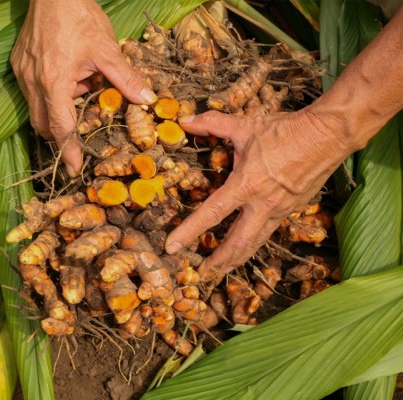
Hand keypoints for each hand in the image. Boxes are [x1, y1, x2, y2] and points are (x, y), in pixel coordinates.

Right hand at [10, 0, 156, 175]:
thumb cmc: (80, 17)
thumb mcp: (108, 50)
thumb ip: (126, 79)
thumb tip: (146, 100)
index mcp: (54, 83)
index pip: (60, 128)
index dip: (68, 151)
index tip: (74, 170)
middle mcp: (33, 82)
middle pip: (44, 124)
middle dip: (61, 135)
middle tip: (81, 135)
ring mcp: (22, 73)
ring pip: (37, 109)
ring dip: (58, 111)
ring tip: (81, 90)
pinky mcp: (19, 65)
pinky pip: (33, 92)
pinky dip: (51, 95)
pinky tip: (68, 78)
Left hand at [165, 108, 351, 279]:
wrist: (328, 135)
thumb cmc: (286, 130)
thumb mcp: (245, 126)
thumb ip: (212, 124)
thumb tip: (185, 120)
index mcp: (246, 185)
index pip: (211, 214)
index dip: (188, 232)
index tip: (172, 247)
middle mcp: (262, 205)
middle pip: (237, 243)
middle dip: (218, 261)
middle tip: (202, 273)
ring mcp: (279, 210)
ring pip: (255, 242)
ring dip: (237, 257)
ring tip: (223, 268)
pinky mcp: (292, 210)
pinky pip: (269, 230)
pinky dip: (255, 241)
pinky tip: (249, 242)